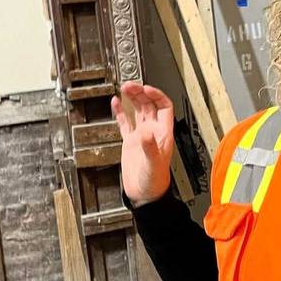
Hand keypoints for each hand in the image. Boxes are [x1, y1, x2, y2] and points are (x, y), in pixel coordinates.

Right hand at [111, 82, 174, 205]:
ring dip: (132, 99)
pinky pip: (125, 122)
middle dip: (141, 93)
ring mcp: (141, 135)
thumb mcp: (153, 163)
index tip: (145, 88)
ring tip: (124, 88)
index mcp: (163, 133)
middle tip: (130, 85)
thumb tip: (145, 132)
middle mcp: (153, 131)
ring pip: (138, 110)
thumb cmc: (155, 181)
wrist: (145, 195)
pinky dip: (120, 112)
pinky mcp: (130, 141)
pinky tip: (116, 103)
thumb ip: (149, 147)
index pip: (164, 107)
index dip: (156, 95)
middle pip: (149, 105)